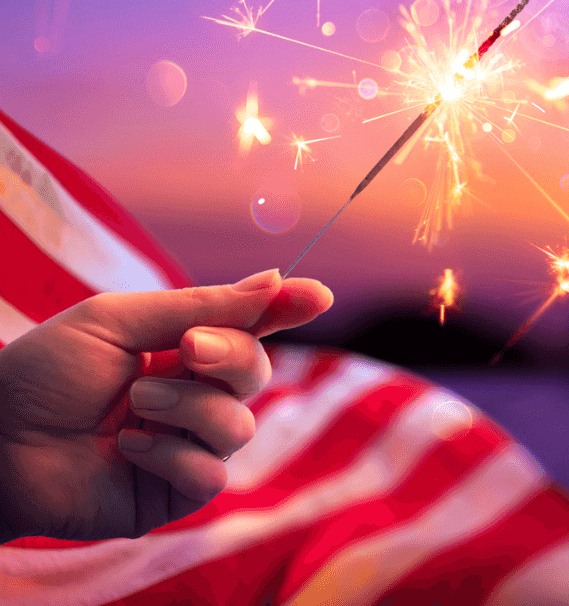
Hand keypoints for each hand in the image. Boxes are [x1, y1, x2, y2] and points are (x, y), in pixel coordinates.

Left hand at [0, 269, 332, 541]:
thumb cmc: (44, 372)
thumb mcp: (121, 320)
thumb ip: (201, 305)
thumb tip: (275, 279)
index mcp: (183, 348)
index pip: (251, 326)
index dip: (287, 310)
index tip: (317, 295)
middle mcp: (193, 396)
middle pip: (257, 373)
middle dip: (231, 357)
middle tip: (187, 350)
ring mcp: (185, 446)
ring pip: (240, 425)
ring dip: (191, 409)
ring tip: (135, 406)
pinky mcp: (171, 495)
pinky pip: (212, 474)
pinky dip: (174, 457)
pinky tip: (131, 450)